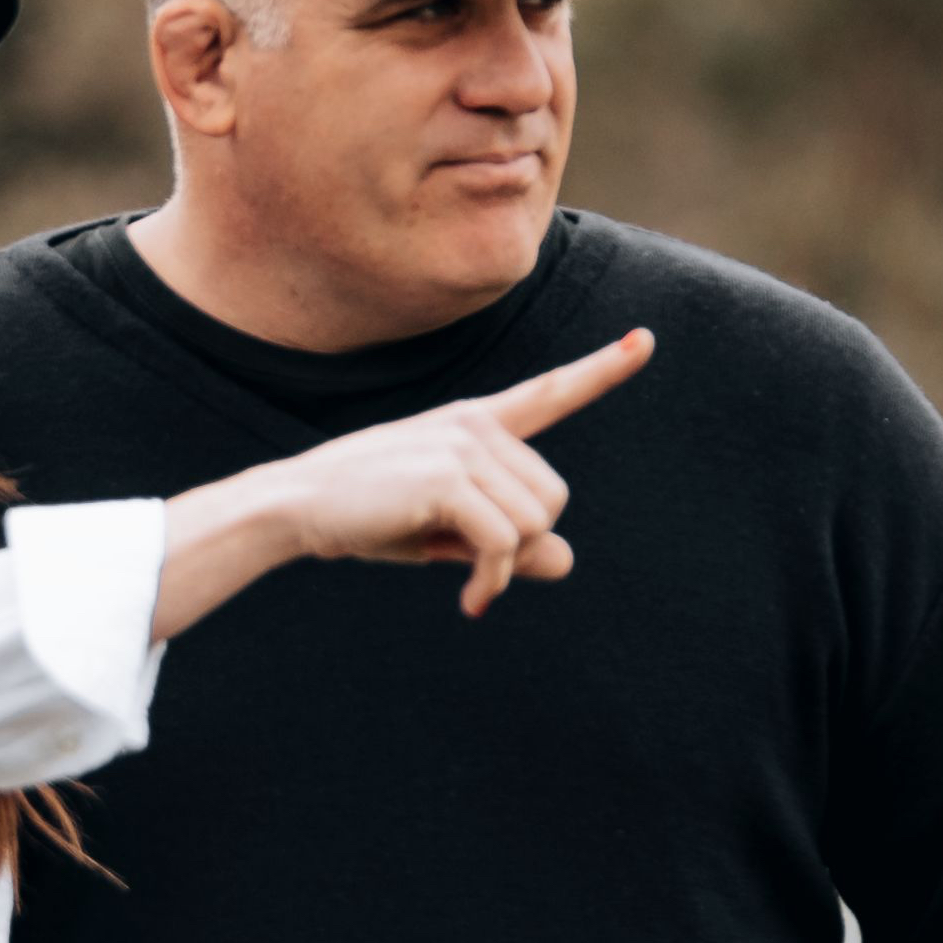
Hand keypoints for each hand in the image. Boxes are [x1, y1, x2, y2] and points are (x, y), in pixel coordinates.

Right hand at [155, 328, 654, 634]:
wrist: (297, 507)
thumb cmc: (369, 518)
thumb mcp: (448, 533)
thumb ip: (510, 544)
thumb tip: (566, 559)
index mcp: (475, 423)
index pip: (550, 392)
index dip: (603, 370)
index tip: (646, 342)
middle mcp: (476, 425)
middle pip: (553, 497)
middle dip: (522, 542)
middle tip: (474, 564)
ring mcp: (462, 447)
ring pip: (536, 523)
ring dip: (505, 566)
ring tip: (465, 578)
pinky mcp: (449, 478)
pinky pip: (507, 544)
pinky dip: (493, 582)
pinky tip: (470, 601)